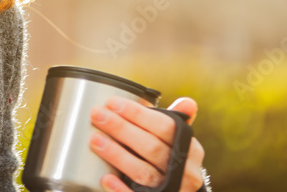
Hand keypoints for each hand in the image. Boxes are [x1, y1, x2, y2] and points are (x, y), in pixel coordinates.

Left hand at [89, 96, 205, 191]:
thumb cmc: (173, 162)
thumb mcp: (178, 142)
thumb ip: (175, 122)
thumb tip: (187, 102)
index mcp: (190, 149)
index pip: (166, 127)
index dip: (139, 114)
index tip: (113, 102)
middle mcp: (185, 172)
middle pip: (152, 148)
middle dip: (122, 129)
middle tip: (97, 115)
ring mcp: (173, 190)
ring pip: (144, 172)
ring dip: (118, 155)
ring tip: (95, 140)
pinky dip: (121, 189)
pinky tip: (106, 178)